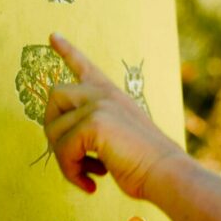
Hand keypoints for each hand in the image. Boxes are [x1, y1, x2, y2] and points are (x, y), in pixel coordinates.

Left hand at [44, 33, 184, 198]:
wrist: (167, 173)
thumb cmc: (146, 164)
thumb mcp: (120, 137)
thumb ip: (95, 127)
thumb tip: (62, 139)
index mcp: (112, 95)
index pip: (85, 67)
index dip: (67, 51)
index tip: (53, 36)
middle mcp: (104, 94)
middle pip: (55, 96)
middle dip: (53, 128)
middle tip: (70, 156)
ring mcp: (99, 105)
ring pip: (54, 129)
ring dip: (65, 160)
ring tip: (88, 175)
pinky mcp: (94, 123)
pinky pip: (63, 149)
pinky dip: (72, 172)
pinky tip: (92, 183)